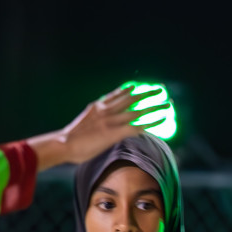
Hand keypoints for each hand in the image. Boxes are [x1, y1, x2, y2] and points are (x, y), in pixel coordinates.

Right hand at [27, 86, 170, 169]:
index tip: (135, 87)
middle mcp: (106, 110)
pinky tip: (162, 119)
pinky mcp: (115, 132)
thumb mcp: (82, 126)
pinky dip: (151, 122)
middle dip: (146, 93)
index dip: (126, 90)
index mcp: (96, 107)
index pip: (115, 95)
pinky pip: (138, 126)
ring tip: (168, 102)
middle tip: (159, 88)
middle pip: (130, 98)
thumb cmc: (68, 141)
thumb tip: (98, 131)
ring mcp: (111, 120)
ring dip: (154, 105)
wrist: (63, 144)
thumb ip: (93, 124)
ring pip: (138, 110)